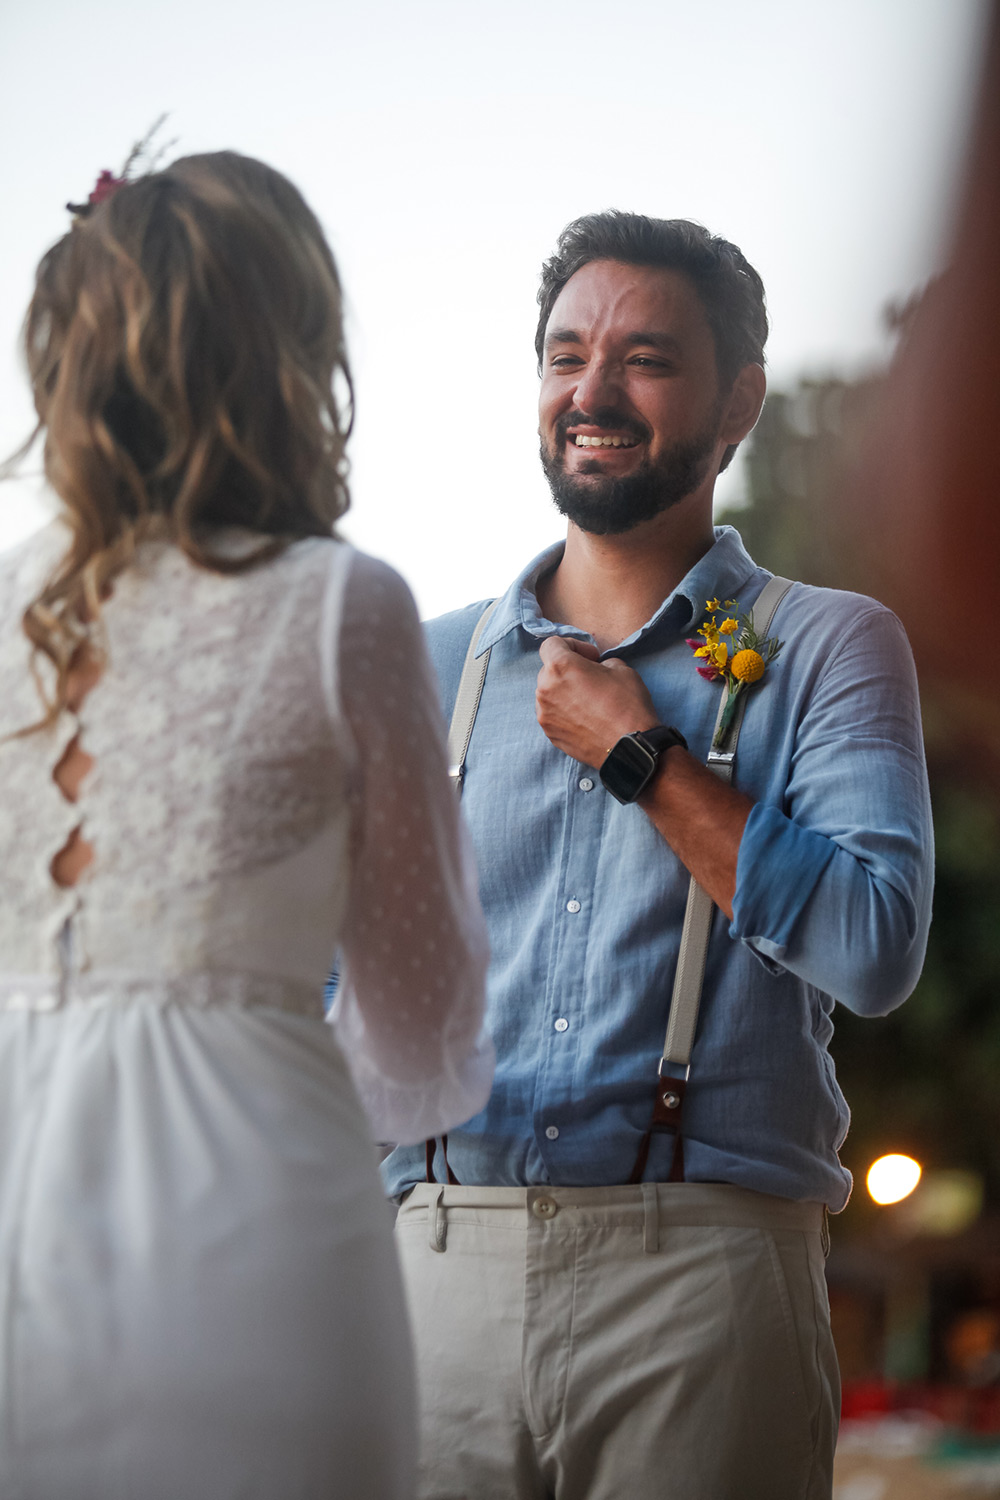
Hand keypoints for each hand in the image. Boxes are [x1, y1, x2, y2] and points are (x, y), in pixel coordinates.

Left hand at [535, 636, 658, 768]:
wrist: (630, 747)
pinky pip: (552, 714)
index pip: (551, 644)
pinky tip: (586, 718)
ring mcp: (544, 714)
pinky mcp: (549, 733)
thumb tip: (596, 668)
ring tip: (588, 700)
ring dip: (564, 691)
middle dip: (568, 670)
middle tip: (591, 678)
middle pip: (548, 670)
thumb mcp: (621, 668)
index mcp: (560, 667)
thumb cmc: (627, 705)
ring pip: (548, 693)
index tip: (590, 658)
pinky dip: (564, 711)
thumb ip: (601, 662)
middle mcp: (545, 689)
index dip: (572, 645)